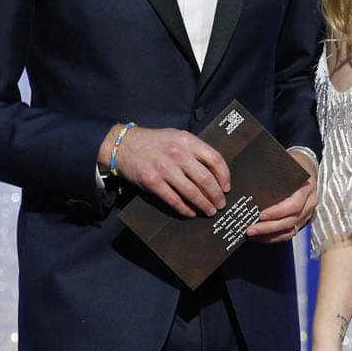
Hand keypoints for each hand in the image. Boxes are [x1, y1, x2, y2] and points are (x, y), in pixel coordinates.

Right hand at [101, 124, 230, 217]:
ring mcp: (164, 168)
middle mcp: (177, 153)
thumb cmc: (155, 142)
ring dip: (203, 204)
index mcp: (187, 140)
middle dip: (216, 195)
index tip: (226, 187)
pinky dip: (185, 209)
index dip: (224, 176)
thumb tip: (215, 173)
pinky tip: (191, 212)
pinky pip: (173, 199)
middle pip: (205, 178)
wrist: (125, 145)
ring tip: (209, 211)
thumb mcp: (177, 137)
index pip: (215, 159)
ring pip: (191, 192)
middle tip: (221, 204)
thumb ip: (194, 150)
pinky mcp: (152, 181)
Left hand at [245, 150, 316, 242]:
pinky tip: (260, 236)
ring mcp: (307, 213)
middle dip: (269, 227)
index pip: (294, 205)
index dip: (277, 212)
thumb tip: (251, 181)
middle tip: (251, 229)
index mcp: (306, 188)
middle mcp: (309, 203)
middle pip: (290, 221)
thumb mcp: (287, 163)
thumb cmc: (294, 163)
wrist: (307, 164)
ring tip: (253, 234)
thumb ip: (274, 172)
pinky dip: (274, 236)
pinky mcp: (302, 220)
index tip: (261, 215)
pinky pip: (289, 233)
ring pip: (290, 230)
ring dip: (270, 235)